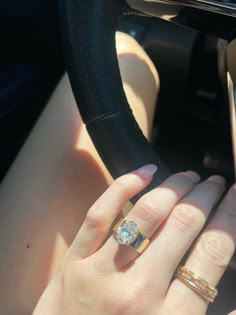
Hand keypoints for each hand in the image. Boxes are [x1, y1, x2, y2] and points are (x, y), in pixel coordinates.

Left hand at [33, 165, 235, 314]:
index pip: (212, 252)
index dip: (230, 215)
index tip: (234, 195)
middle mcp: (139, 291)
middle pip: (183, 225)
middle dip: (205, 195)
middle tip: (214, 182)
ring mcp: (103, 271)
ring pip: (145, 214)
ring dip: (173, 187)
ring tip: (188, 177)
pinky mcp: (77, 259)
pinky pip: (101, 213)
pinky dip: (124, 186)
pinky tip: (145, 173)